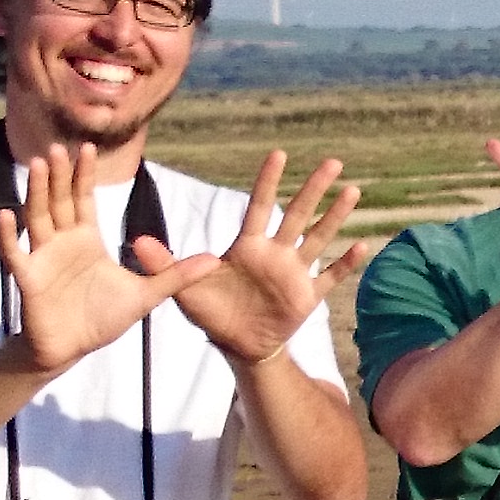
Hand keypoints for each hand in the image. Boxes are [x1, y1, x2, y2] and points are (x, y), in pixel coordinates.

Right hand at [0, 141, 217, 373]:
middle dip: (60, 175)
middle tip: (58, 147)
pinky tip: (6, 214)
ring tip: (38, 166)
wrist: (73, 348)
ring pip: (37, 218)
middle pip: (60, 201)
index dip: (84, 175)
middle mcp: (62, 242)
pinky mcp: (28, 278)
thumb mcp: (145, 295)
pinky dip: (9, 235)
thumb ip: (176, 276)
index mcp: (87, 239)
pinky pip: (15, 253)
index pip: (84, 199)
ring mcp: (42, 257)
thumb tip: (213, 260)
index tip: (86, 147)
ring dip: (37, 192)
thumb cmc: (103, 319)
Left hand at [153, 149, 361, 365]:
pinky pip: (330, 276)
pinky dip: (346, 263)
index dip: (268, 182)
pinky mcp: (307, 297)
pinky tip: (362, 245)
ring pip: (319, 238)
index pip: (259, 207)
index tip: (279, 154)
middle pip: (298, 215)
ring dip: (336, 216)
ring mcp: (294, 273)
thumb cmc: (212, 313)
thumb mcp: (184, 289)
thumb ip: (165, 264)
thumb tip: (137, 240)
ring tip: (353, 191)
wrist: (238, 345)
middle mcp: (275, 254)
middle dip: (315, 189)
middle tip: (333, 161)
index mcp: (248, 248)